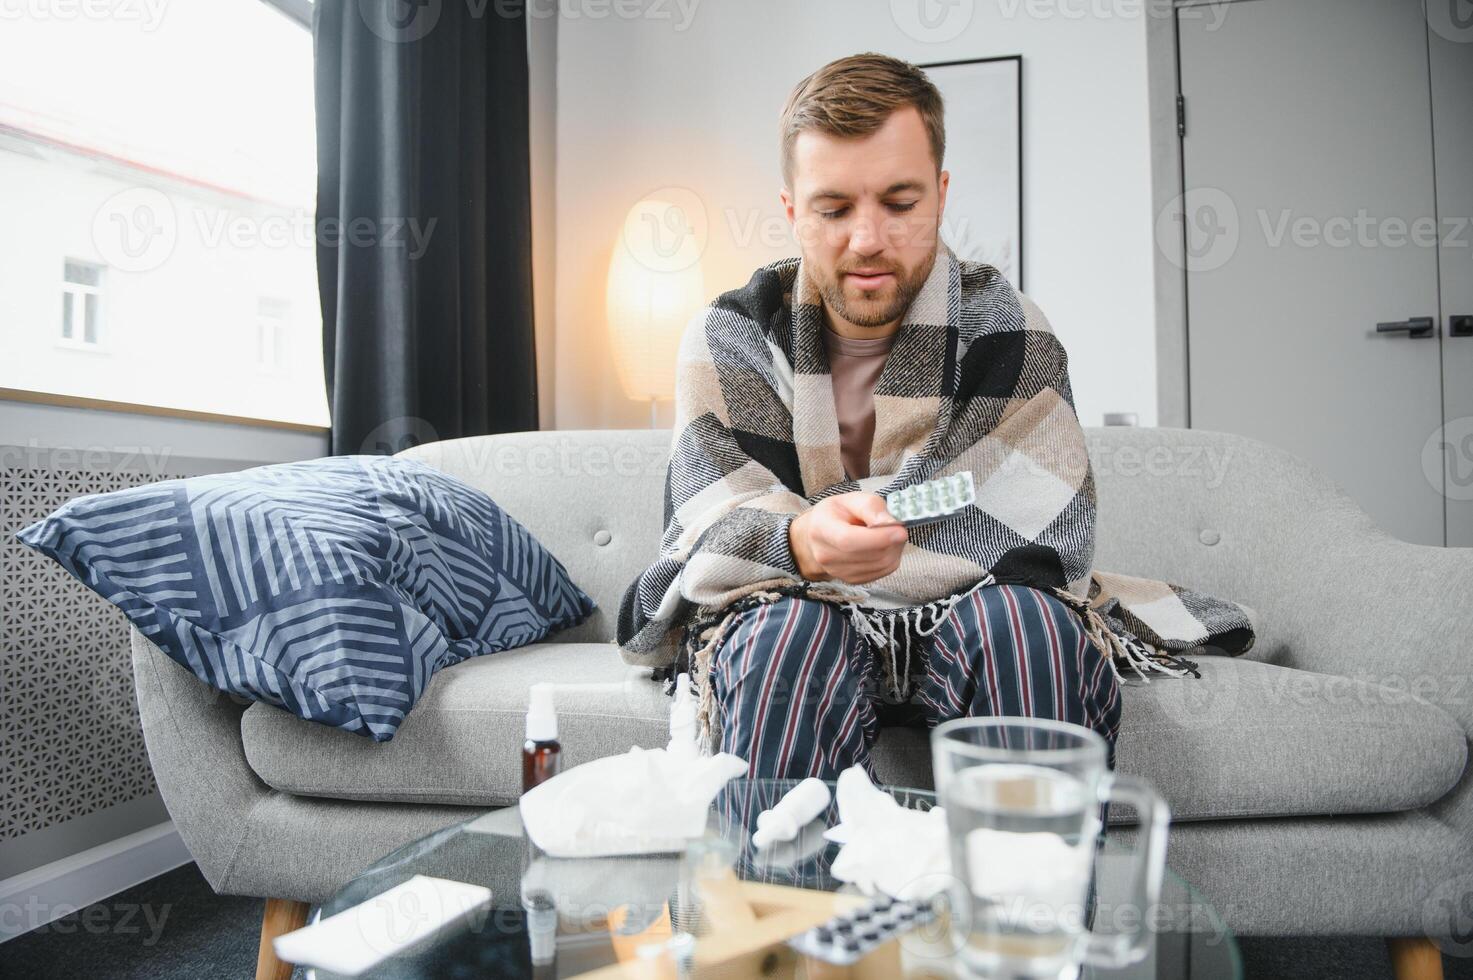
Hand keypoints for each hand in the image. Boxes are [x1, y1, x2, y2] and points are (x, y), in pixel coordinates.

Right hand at [789, 492, 907, 583]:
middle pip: (868, 555)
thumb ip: (871, 506)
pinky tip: (885, 546)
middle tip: (898, 526)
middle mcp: (826, 555)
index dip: (878, 538)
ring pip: (880, 565)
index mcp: (821, 529)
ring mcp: (838, 572)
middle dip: (892, 541)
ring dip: (894, 549)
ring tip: (889, 534)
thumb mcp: (851, 499)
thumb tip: (889, 522)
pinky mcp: (853, 580)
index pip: (848, 540)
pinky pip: (882, 572)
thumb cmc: (837, 514)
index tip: (900, 530)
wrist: (819, 536)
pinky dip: (891, 558)